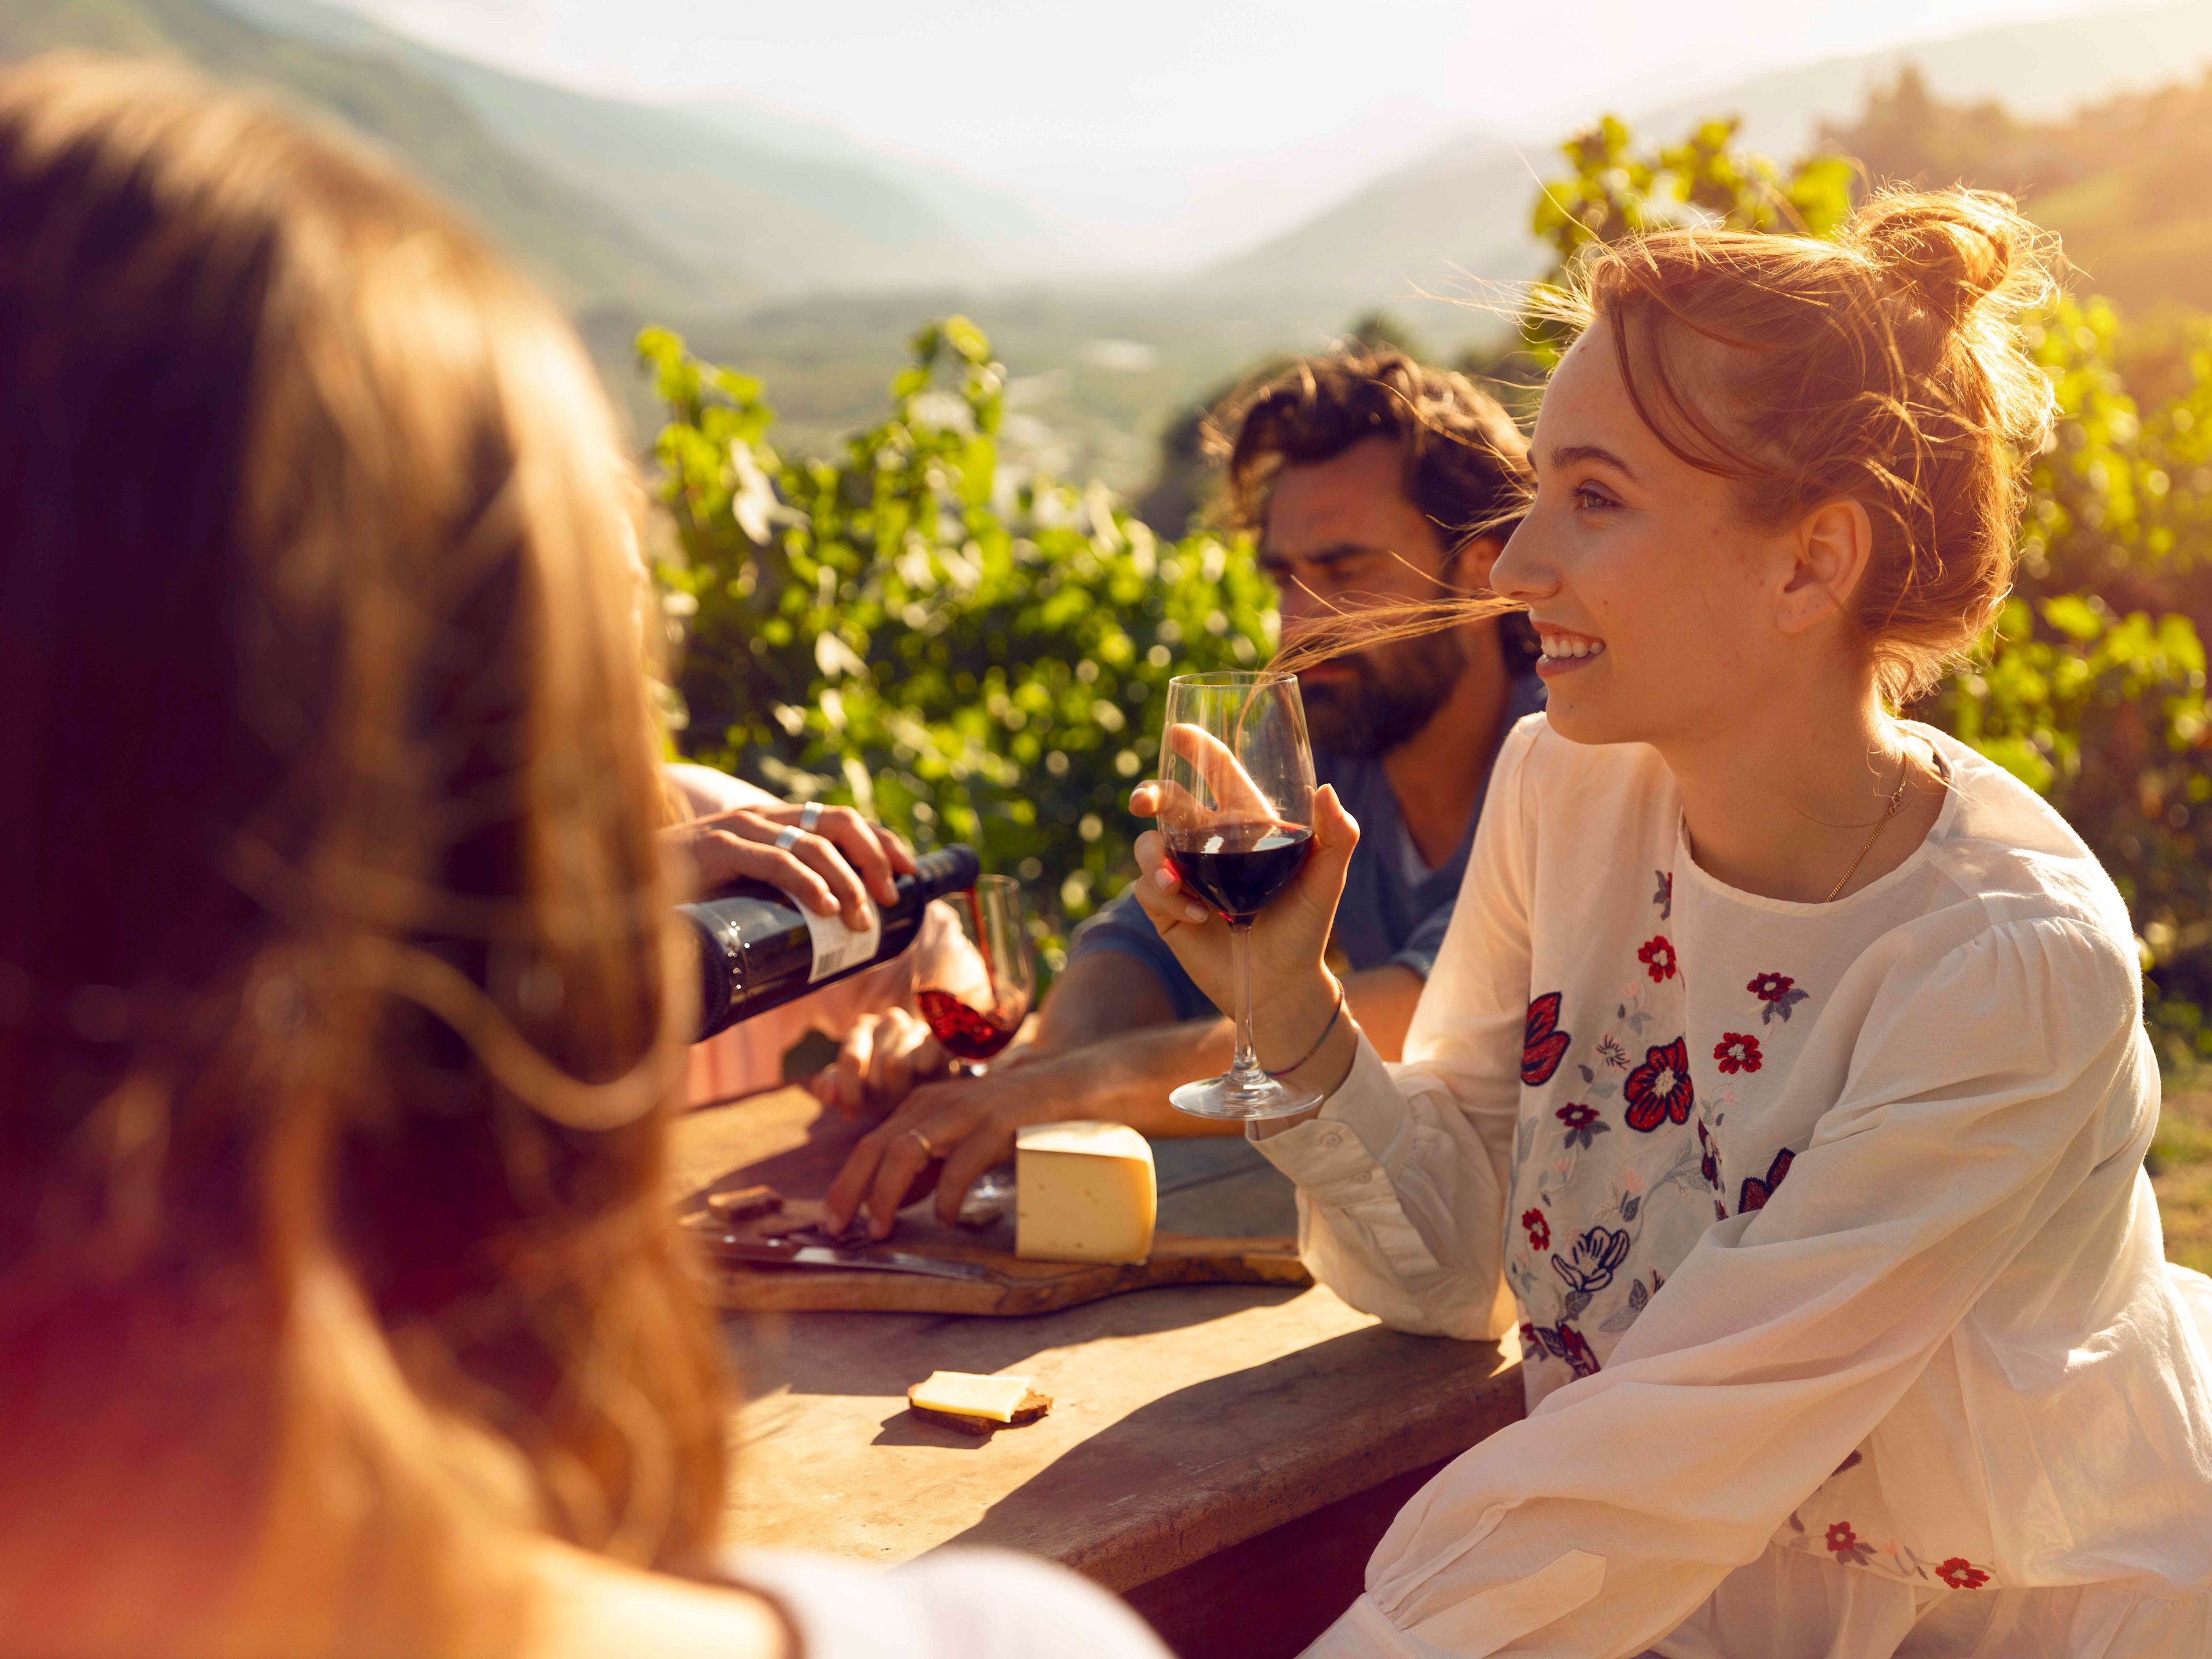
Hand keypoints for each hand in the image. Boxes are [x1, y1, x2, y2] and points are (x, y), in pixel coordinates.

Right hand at [659, 802, 914, 931]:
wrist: (618, 887)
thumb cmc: (682, 897)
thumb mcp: (740, 894)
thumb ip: (772, 902)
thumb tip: (820, 942)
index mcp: (771, 824)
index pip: (842, 820)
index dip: (882, 841)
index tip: (910, 871)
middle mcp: (761, 818)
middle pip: (840, 823)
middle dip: (875, 858)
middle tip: (889, 900)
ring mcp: (739, 829)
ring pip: (815, 844)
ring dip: (849, 883)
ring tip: (861, 921)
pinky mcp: (717, 848)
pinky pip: (777, 861)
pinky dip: (809, 884)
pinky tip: (827, 908)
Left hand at [807, 1007, 949, 1120]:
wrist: (925, 1080)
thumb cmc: (881, 1084)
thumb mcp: (852, 1089)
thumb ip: (831, 1089)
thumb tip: (829, 1095)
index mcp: (861, 1027)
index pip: (851, 1058)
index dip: (849, 1092)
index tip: (851, 1114)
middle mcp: (889, 1019)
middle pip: (874, 1066)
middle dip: (875, 1095)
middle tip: (883, 1104)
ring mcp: (916, 1027)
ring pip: (897, 1065)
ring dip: (897, 1091)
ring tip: (900, 1097)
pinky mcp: (939, 1040)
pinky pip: (923, 1063)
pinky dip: (919, 1082)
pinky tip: (919, 1087)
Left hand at [821, 1063, 1057, 1238]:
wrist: (1061, 1086)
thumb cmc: (1006, 1116)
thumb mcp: (956, 1136)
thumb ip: (925, 1166)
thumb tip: (890, 1202)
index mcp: (919, 1106)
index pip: (869, 1145)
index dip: (846, 1183)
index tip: (832, 1220)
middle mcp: (933, 1104)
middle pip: (876, 1147)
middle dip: (852, 1190)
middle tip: (839, 1228)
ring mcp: (963, 1113)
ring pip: (905, 1151)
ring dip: (886, 1194)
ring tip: (881, 1228)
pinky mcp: (994, 1127)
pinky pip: (959, 1165)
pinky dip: (945, 1196)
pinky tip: (945, 1218)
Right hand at [1126, 769, 1358, 1068]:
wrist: (1280, 985)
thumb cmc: (1307, 928)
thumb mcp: (1327, 881)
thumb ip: (1336, 836)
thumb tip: (1327, 790)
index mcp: (1244, 825)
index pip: (1217, 773)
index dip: (1196, 748)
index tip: (1178, 733)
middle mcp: (1209, 844)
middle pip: (1168, 803)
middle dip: (1150, 794)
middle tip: (1142, 802)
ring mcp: (1184, 875)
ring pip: (1148, 845)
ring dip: (1153, 857)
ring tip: (1172, 880)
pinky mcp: (1166, 908)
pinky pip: (1147, 888)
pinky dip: (1165, 896)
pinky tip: (1198, 915)